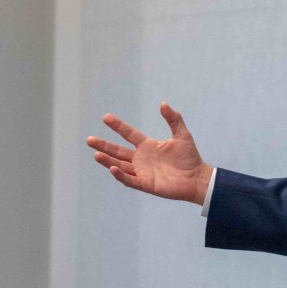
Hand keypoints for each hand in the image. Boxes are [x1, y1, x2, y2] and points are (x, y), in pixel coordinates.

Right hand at [86, 102, 212, 204]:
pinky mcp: (145, 184)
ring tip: (95, 153)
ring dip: (107, 160)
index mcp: (148, 146)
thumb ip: (173, 119)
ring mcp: (142, 172)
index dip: (118, 126)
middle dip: (104, 145)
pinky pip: (129, 179)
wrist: (197, 178)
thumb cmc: (190, 157)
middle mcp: (141, 158)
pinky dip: (120, 174)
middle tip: (89, 139)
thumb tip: (163, 103)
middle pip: (118, 151)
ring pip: (119, 165)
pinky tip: (113, 168)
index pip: (129, 134)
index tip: (106, 117)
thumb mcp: (182, 135)